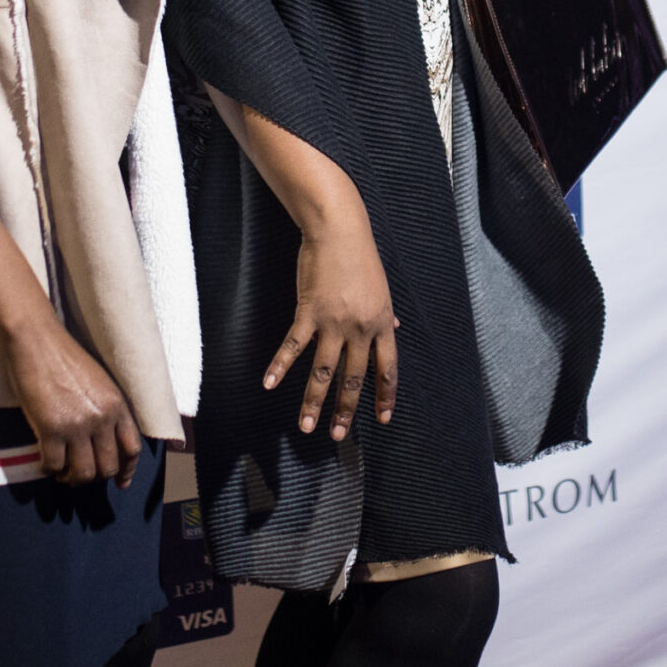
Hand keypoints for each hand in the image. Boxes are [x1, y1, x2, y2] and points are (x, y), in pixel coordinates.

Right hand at [5, 320, 145, 487]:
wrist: (37, 342)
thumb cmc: (65, 358)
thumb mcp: (100, 382)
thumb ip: (107, 409)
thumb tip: (104, 439)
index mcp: (118, 405)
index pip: (132, 449)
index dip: (127, 471)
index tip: (120, 482)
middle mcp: (102, 418)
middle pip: (107, 467)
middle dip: (93, 477)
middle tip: (78, 474)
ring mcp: (76, 426)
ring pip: (82, 474)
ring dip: (71, 478)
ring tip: (62, 473)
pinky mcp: (50, 429)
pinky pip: (53, 466)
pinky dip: (49, 470)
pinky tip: (45, 463)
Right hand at [264, 220, 399, 439]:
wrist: (339, 231)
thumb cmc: (361, 257)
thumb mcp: (382, 288)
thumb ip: (386, 314)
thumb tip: (397, 327)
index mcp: (382, 322)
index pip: (387, 368)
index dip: (385, 394)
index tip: (382, 418)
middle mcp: (361, 328)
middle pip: (354, 378)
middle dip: (345, 410)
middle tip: (338, 436)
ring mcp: (334, 322)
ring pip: (324, 371)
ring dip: (314, 402)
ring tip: (306, 427)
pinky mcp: (309, 312)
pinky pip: (294, 346)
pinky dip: (280, 367)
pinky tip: (269, 384)